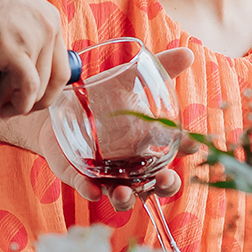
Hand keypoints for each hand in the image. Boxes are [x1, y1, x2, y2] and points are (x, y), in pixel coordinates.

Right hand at [0, 0, 69, 118]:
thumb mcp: (10, 7)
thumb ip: (18, 28)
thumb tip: (7, 53)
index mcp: (50, 17)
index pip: (60, 60)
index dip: (49, 83)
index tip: (33, 92)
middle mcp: (49, 29)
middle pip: (57, 78)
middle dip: (41, 99)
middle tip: (21, 106)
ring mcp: (35, 41)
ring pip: (41, 87)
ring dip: (25, 103)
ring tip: (6, 107)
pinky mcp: (17, 53)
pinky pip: (27, 88)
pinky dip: (19, 103)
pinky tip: (5, 106)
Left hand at [38, 46, 195, 210]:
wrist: (59, 105)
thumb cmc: (103, 96)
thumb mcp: (129, 79)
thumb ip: (159, 68)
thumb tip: (188, 52)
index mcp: (148, 144)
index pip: (173, 153)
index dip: (185, 153)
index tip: (192, 146)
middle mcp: (131, 164)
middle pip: (156, 185)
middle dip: (164, 187)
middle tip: (165, 179)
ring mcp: (106, 173)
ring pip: (123, 195)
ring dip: (125, 198)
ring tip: (124, 192)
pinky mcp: (80, 175)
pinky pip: (87, 188)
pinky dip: (90, 191)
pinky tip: (92, 190)